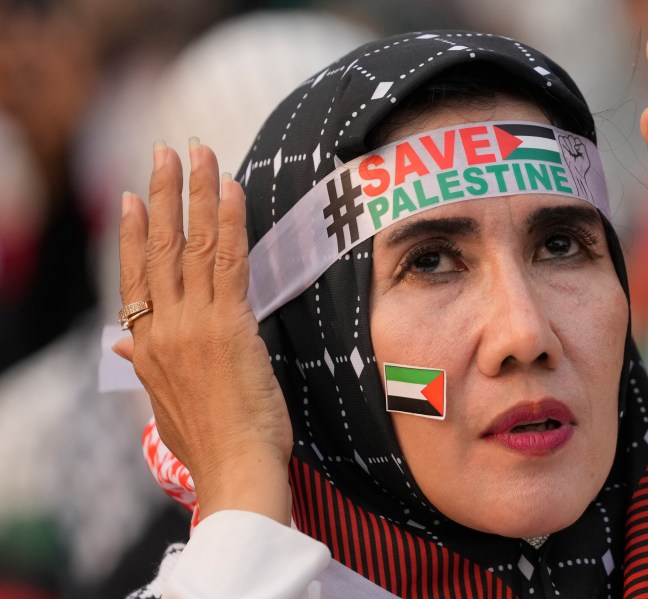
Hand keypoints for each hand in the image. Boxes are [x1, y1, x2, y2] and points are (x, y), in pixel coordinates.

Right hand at [115, 138, 291, 523]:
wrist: (234, 472)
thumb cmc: (209, 444)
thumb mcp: (163, 405)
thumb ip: (146, 366)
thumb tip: (126, 343)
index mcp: (148, 347)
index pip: (135, 276)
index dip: (133, 233)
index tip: (132, 197)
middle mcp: (164, 328)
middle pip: (159, 248)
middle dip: (163, 194)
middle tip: (166, 150)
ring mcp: (195, 323)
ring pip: (192, 245)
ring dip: (197, 193)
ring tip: (198, 151)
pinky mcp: (231, 325)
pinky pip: (229, 262)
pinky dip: (229, 222)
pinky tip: (232, 189)